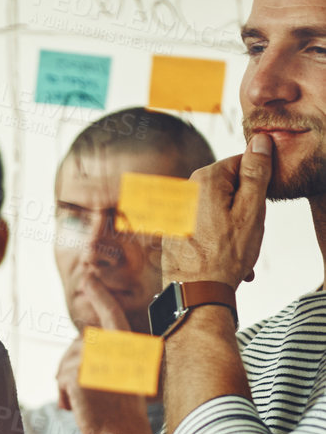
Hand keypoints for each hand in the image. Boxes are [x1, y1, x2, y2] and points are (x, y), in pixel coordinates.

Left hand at [56, 274, 152, 433]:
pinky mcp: (76, 374)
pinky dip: (64, 397)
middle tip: (92, 393)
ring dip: (68, 385)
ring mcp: (93, 360)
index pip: (110, 313)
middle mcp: (111, 348)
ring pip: (64, 365)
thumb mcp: (120, 374)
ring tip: (89, 401)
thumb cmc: (123, 410)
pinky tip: (80, 408)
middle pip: (76, 347)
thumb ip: (105, 355)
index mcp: (126, 345)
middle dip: (73, 368)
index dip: (99, 294)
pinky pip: (59, 381)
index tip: (89, 276)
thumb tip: (85, 339)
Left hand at [161, 133, 270, 288]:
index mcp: (204, 178)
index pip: (242, 165)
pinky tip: (225, 258)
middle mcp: (185, 189)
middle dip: (244, 209)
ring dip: (233, 228)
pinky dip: (217, 238)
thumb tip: (260, 141)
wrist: (196, 292)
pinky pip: (203, 226)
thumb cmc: (225, 254)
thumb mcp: (251, 209)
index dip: (256, 186)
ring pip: (218, 210)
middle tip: (248, 234)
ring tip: (239, 253)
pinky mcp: (173, 229)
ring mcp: (176, 210)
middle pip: (229, 188)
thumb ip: (256, 172)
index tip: (257, 209)